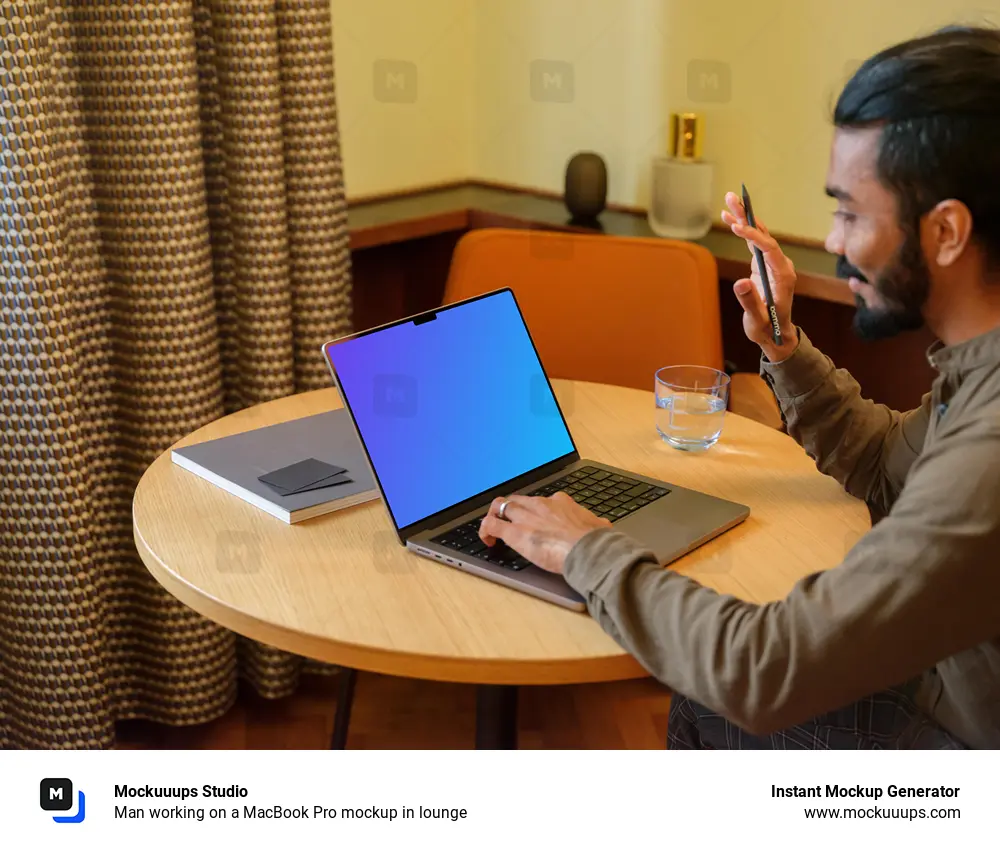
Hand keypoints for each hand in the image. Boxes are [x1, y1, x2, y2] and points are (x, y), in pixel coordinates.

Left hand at [478, 492, 611, 574]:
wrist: (589, 550)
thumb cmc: (596, 542)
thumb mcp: (599, 527)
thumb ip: (597, 526)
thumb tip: (604, 528)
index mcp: (561, 503)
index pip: (543, 500)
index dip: (536, 510)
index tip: (536, 519)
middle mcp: (541, 505)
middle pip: (518, 500)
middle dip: (511, 509)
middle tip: (510, 522)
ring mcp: (526, 517)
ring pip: (501, 506)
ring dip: (495, 515)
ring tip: (493, 528)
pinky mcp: (515, 532)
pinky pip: (491, 524)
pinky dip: (485, 530)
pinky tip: (487, 540)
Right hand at [721, 191, 798, 361]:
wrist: (776, 333)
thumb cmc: (767, 328)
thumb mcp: (758, 320)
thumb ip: (750, 302)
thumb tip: (741, 283)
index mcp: (783, 276)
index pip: (770, 249)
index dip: (754, 237)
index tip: (738, 228)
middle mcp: (780, 265)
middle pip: (765, 235)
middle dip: (748, 217)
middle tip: (733, 198)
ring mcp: (773, 263)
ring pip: (759, 235)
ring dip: (744, 218)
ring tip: (729, 200)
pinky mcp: (764, 264)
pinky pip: (753, 242)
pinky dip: (742, 230)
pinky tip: (730, 218)